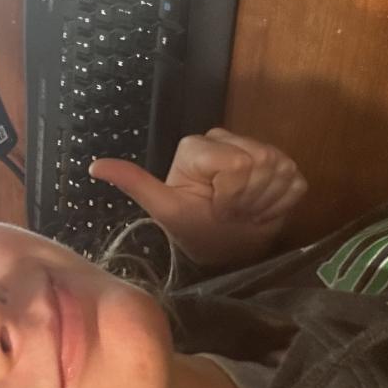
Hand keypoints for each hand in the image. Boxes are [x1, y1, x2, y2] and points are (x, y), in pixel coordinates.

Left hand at [88, 128, 307, 269]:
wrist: (226, 249)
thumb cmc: (192, 228)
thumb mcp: (163, 207)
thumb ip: (133, 182)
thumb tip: (93, 166)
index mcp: (198, 147)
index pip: (237, 161)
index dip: (231, 192)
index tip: (218, 209)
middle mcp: (228, 139)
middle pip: (258, 160)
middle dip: (246, 197)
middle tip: (231, 213)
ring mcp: (262, 152)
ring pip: (278, 167)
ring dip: (263, 201)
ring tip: (245, 213)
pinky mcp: (288, 169)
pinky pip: (295, 181)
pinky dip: (281, 203)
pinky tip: (263, 210)